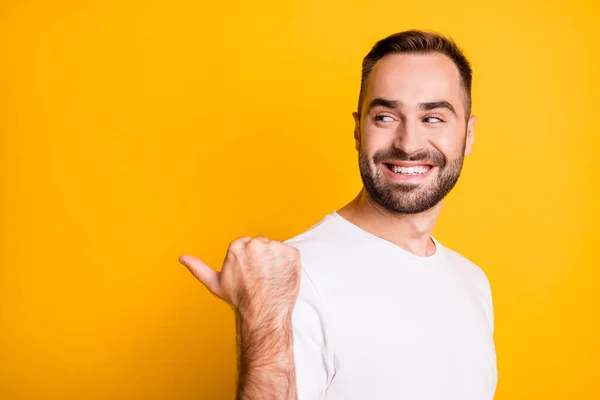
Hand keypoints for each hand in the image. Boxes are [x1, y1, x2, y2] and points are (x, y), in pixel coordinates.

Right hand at [179, 236, 301, 322]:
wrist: (263, 314)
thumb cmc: (239, 299)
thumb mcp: (215, 283)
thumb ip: (198, 268)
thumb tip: (182, 257)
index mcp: (237, 245)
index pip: (246, 245)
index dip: (247, 260)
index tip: (248, 274)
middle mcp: (256, 243)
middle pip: (261, 244)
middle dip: (261, 257)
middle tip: (259, 277)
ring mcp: (275, 248)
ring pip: (275, 248)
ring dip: (275, 260)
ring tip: (269, 278)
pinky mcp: (292, 254)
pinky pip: (290, 253)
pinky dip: (288, 264)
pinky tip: (280, 277)